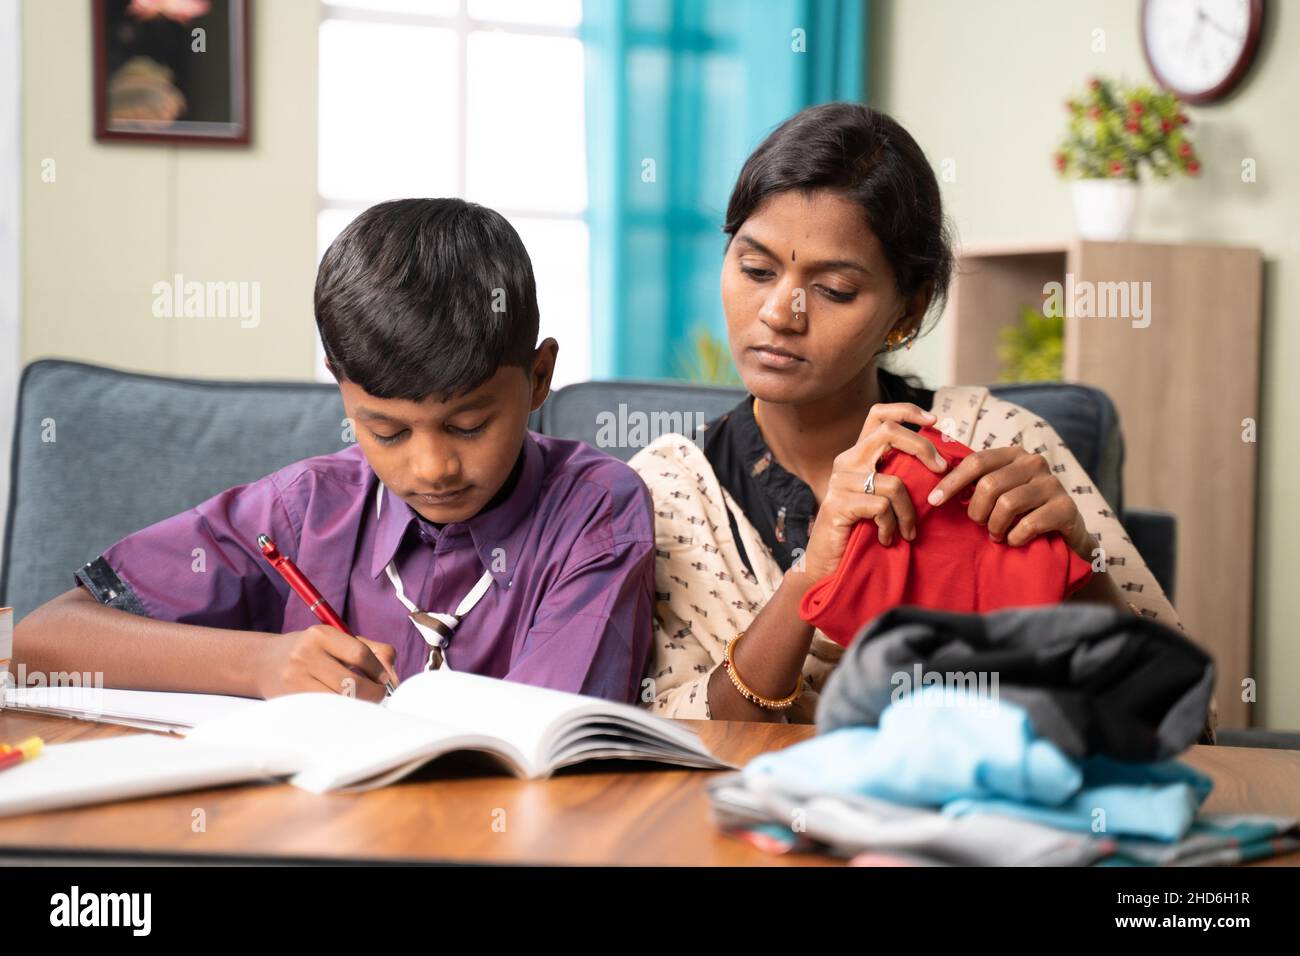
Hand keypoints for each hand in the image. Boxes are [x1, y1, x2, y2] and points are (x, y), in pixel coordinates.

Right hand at [254, 625, 397, 701]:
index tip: (384, 679)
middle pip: (352, 682)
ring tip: (361, 700)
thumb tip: (394, 677)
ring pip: (340, 700)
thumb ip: (373, 651)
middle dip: (373, 692)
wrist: (264, 663)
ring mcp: (295, 679)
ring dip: (358, 703)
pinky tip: (344, 706)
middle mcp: (305, 654)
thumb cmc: (312, 651)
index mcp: (320, 634)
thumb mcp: (339, 641)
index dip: (379, 670)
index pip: (360, 654)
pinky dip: (342, 711)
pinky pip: (326, 711)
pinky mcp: (291, 699)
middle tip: (378, 694)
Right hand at [800, 403, 948, 581]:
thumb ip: (899, 476)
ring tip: (908, 532)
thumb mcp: (882, 498)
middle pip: (890, 433)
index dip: (906, 411)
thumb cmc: (860, 532)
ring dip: (910, 512)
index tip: (932, 421)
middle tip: (942, 471)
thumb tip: (939, 464)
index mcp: (858, 456)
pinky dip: (892, 526)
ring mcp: (840, 482)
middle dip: (924, 448)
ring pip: (894, 482)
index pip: (878, 415)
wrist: (826, 564)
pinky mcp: (838, 504)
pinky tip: (887, 539)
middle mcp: (846, 461)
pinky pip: (882, 507)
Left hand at [926, 445, 1093, 558]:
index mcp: (1013, 454)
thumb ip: (976, 484)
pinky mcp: (1066, 508)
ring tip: (996, 535)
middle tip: (981, 525)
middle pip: (989, 485)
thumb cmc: (1023, 510)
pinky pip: (1028, 525)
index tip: (933, 501)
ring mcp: (1053, 484)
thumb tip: (937, 491)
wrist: (1066, 532)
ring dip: (995, 526)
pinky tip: (1014, 540)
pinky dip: (1015, 538)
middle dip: (977, 511)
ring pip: (1007, 504)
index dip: (952, 481)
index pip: (976, 462)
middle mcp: (1034, 463)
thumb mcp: (1000, 491)